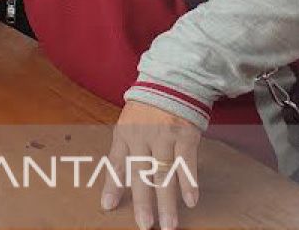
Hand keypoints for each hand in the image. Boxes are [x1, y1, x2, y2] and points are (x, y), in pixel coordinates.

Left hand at [102, 100, 201, 229]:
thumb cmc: (146, 111)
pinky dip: (188, 183)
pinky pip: (186, 163)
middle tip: (144, 225)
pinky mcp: (184, 135)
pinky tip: (190, 200)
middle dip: (143, 203)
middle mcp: (142, 137)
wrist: (170, 84)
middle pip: (141, 175)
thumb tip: (119, 182)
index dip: (112, 186)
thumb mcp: (127, 127)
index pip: (116, 164)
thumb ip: (123, 153)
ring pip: (164, 174)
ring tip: (168, 224)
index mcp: (124, 135)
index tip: (108, 207)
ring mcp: (164, 137)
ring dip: (167, 202)